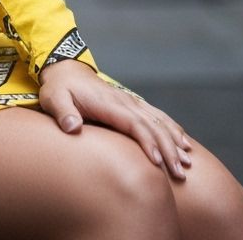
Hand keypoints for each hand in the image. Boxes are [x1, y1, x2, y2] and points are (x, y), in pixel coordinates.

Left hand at [37, 59, 192, 180]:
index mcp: (108, 103)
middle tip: (180, 173)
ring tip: (188, 162)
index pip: (134, 124)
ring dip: (174, 140)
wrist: (65, 70)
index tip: (158, 163)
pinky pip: (156, 115)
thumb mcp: (54, 99)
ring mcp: (129, 101)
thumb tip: (72, 127)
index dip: (147, 142)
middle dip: (168, 148)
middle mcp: (124, 101)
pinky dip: (172, 128)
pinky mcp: (131, 104)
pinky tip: (184, 142)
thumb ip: (63, 113)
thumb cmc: (59, 88)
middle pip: (152, 125)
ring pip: (158, 120)